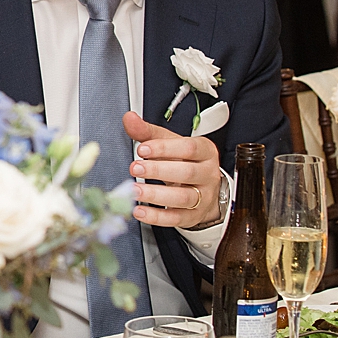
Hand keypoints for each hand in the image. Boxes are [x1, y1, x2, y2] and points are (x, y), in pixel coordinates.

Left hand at [123, 111, 223, 229]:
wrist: (204, 188)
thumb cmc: (184, 161)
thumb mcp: (170, 143)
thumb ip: (149, 132)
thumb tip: (129, 119)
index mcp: (205, 151)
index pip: (189, 148)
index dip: (165, 148)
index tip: (142, 149)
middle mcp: (208, 174)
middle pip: (186, 173)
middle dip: (158, 171)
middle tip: (135, 168)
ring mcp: (204, 197)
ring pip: (183, 197)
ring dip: (156, 195)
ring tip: (135, 190)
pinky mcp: (194, 216)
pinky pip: (176, 218)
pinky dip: (157, 217)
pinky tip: (140, 211)